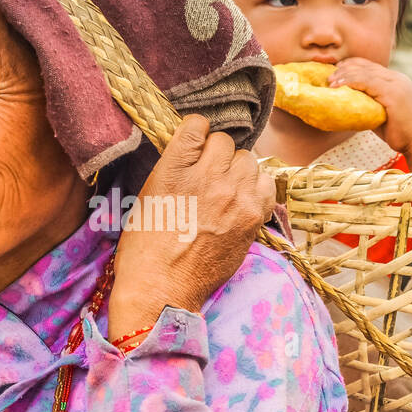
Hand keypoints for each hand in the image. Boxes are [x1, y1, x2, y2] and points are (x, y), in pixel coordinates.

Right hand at [107, 114, 276, 340]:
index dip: (196, 136)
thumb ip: (174, 167)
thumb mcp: (148, 194)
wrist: (162, 287)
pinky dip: (256, 189)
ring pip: (249, 160)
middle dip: (216, 156)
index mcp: (174, 168)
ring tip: (226, 191)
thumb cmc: (145, 246)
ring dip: (238, 171)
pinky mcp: (251, 217)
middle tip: (207, 177)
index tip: (194, 148)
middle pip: (225, 142)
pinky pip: (266, 185)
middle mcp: (208, 176)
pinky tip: (242, 202)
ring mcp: (234, 196)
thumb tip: (194, 152)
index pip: (197, 124)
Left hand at [328, 57, 411, 154]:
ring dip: (345, 75)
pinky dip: (351, 82)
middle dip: (345, 69)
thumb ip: (370, 105)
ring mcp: (396, 84)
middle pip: (366, 66)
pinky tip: (338, 86)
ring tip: (330, 82)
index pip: (370, 66)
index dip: (351, 66)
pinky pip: (367, 82)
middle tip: (329, 78)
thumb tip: (349, 106)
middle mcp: (397, 78)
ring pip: (365, 72)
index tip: (335, 73)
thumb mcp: (382, 114)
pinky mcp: (393, 93)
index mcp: (396, 81)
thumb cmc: (401, 133)